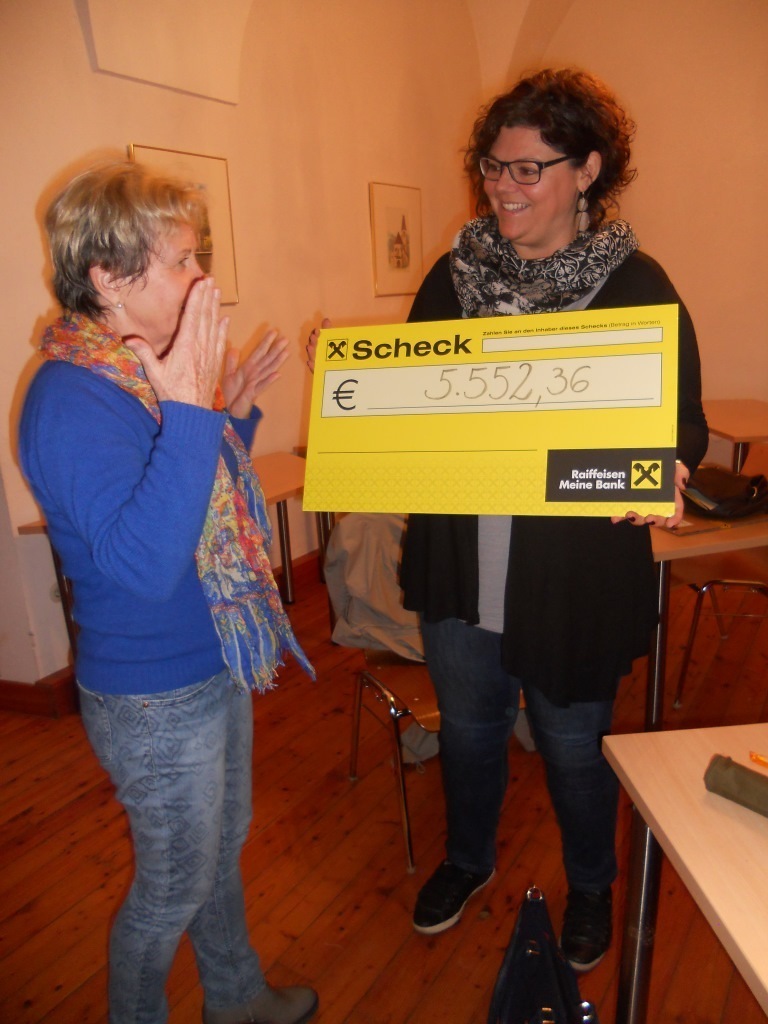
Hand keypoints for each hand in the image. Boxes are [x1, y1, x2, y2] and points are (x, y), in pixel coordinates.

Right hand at [125, 277, 227, 408]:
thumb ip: (144, 354)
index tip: (201, 283)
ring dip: (216, 308)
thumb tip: (129, 339)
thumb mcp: (155, 373)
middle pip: (205, 317)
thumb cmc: (172, 394)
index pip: (192, 317)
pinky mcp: (215, 363)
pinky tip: (225, 319)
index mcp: (185, 347)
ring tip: (218, 292)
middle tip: (211, 280)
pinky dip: (223, 329)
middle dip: (208, 297)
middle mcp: (200, 348)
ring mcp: (209, 355)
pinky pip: (220, 342)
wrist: (192, 413)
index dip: (197, 298)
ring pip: (214, 326)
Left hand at [222, 328, 288, 418]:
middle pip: (266, 359)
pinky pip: (262, 386)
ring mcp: (255, 383)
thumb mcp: (228, 375)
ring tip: (286, 352)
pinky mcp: (252, 393)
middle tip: (285, 339)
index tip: (274, 332)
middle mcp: (254, 374)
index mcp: (248, 368)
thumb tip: (234, 348)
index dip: (266, 342)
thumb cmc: (231, 394)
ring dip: (277, 361)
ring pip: (268, 370)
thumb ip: (231, 362)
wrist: (230, 411)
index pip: (259, 352)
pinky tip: (277, 374)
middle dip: (275, 349)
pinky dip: (269, 380)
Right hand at [306, 317, 330, 372]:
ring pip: (313, 358)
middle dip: (313, 342)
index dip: (315, 334)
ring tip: (310, 347)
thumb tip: (326, 319)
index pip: (315, 339)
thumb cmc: (332, 355)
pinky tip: (310, 362)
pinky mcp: (319, 373)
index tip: (317, 330)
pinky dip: (312, 366)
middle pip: (313, 348)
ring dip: (311, 352)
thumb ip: (328, 331)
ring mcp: (317, 364)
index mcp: (318, 346)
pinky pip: (314, 370)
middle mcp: (316, 354)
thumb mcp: (330, 342)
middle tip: (314, 337)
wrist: (338, 372)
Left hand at [611, 461, 689, 529]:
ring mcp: (641, 506)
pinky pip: (623, 513)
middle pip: (657, 518)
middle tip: (649, 518)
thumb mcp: (673, 465)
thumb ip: (681, 472)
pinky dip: (619, 517)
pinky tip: (615, 518)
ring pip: (640, 518)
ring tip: (630, 514)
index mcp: (669, 499)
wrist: (642, 461)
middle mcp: (655, 505)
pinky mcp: (627, 504)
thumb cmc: (661, 465)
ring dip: (635, 519)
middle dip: (654, 521)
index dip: (674, 519)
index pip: (675, 511)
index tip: (670, 524)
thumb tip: (682, 485)